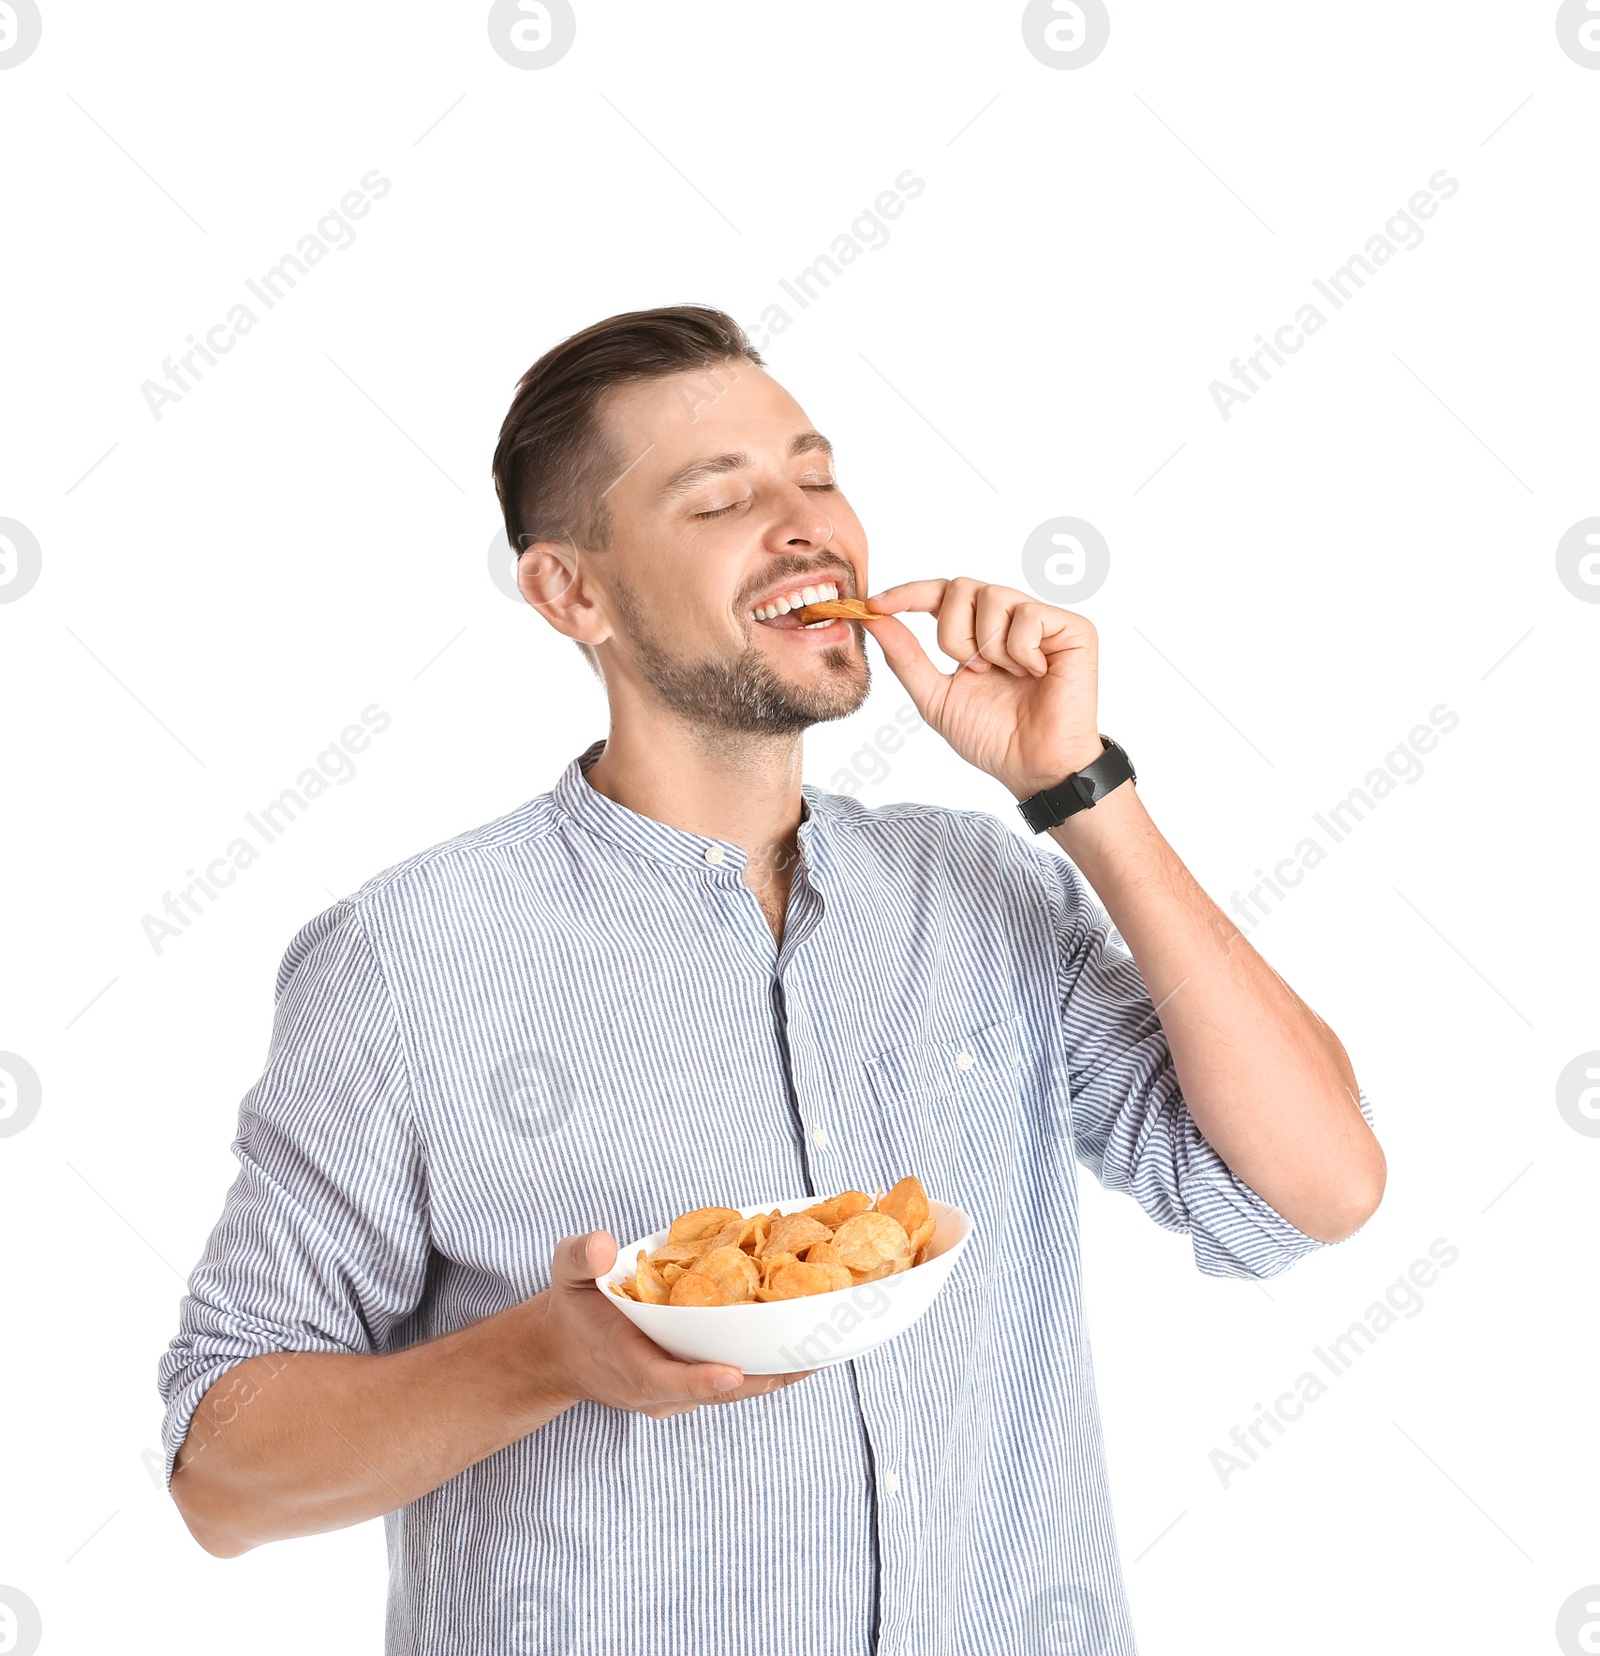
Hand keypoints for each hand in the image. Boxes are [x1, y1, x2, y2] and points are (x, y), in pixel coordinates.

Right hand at [531, 1231, 815, 1419]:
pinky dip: (766, 1367)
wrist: (564, 1354)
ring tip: (823, 1349)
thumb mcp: (565, 1275)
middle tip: (811, 1354)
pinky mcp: (693, 1389)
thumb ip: (581, 1257)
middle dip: (764, 1376)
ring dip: (776, 1374)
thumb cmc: (572, 1311)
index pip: (665, 1380)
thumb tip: (602, 1244)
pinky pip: (735, 1383)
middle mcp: (659, 1391)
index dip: (699, 1379)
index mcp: (628, 1367)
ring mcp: (679, 1396)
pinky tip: (800, 1345)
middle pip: (718, 1392)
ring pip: (735, 1392)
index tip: (731, 1371)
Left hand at [857, 577, 1103, 797]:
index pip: (938, 593)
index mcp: (975, 631)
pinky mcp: (1072, 628)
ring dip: (988, 646)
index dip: (908, 593)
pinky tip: (1035, 673)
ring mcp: (1040, 620)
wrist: (1031, 766)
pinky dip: (1020, 651)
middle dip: (954, 634)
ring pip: (992, 596)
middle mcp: (1007, 617)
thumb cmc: (991, 736)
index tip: (875, 604)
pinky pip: (1028, 616)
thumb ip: (906, 657)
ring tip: (1007, 675)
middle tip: (973, 671)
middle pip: (960, 588)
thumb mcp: (935, 696)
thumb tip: (874, 618)